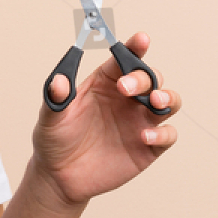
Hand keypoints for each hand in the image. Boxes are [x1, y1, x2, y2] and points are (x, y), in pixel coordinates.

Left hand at [33, 31, 179, 206]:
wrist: (59, 177)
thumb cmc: (55, 140)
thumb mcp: (49, 118)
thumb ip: (55, 98)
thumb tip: (58, 81)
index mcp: (105, 83)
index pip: (124, 59)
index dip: (135, 48)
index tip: (141, 40)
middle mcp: (126, 99)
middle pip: (149, 78)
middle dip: (143, 78)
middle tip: (126, 88)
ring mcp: (139, 122)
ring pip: (168, 101)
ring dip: (167, 97)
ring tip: (154, 102)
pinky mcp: (148, 147)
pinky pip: (168, 135)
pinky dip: (163, 133)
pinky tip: (145, 136)